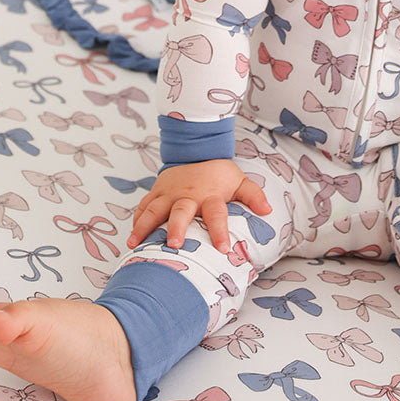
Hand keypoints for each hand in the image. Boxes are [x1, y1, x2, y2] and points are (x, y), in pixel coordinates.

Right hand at [128, 159, 270, 253]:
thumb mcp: (240, 181)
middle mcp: (188, 194)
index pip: (217, 214)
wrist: (197, 151)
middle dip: (178, 227)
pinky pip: (143, 206)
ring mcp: (169, 193)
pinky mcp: (156, 192)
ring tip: (135, 244)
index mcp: (210, 195)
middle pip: (182, 212)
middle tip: (175, 244)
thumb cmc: (219, 175)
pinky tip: (131, 237)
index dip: (220, 230)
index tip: (223, 249)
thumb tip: (268, 210)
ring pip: (155, 209)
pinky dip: (136, 220)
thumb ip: (253, 195)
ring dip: (145, 226)